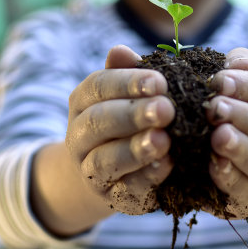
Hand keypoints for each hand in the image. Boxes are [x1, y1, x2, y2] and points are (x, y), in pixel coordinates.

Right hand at [65, 45, 174, 214]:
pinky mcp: (110, 197)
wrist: (108, 173)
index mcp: (83, 102)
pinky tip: (168, 165)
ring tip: (163, 140)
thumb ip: (126, 73)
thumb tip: (120, 51)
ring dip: (135, 150)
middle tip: (165, 109)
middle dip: (132, 114)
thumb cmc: (125, 120)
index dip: (127, 83)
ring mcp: (90, 169)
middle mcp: (79, 135)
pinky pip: (125, 190)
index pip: (98, 86)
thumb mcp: (124, 94)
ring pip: (106, 160)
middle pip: (98, 122)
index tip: (159, 81)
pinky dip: (146, 178)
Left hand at [206, 48, 247, 218]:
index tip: (220, 81)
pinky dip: (231, 180)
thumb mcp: (244, 88)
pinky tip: (214, 164)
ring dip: (244, 150)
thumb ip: (242, 69)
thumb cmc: (241, 113)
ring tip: (218, 136)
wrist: (244, 165)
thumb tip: (237, 63)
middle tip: (215, 108)